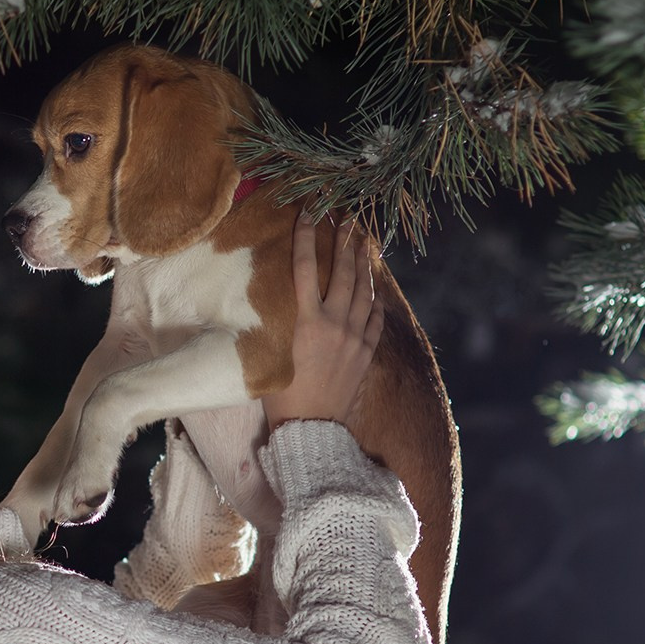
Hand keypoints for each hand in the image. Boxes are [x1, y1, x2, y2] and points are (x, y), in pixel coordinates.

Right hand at [261, 210, 384, 430]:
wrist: (311, 429)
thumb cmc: (281, 398)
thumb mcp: (270, 355)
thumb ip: (277, 326)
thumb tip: (271, 305)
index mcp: (306, 323)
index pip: (306, 269)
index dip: (306, 237)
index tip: (307, 213)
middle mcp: (334, 324)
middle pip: (343, 273)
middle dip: (345, 241)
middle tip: (347, 217)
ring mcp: (354, 338)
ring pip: (363, 291)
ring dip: (364, 264)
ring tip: (365, 242)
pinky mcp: (365, 354)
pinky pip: (374, 319)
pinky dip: (373, 300)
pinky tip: (373, 289)